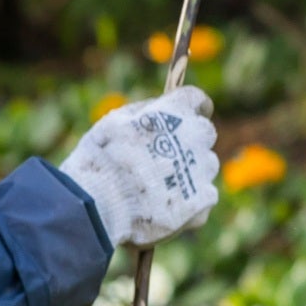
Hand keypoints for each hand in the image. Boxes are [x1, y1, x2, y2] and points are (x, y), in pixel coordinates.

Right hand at [59, 86, 219, 247]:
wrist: (102, 205)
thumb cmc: (101, 159)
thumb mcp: (113, 122)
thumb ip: (144, 112)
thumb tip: (159, 109)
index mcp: (174, 113)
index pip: (196, 100)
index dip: (190, 107)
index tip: (183, 114)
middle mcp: (196, 138)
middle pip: (204, 134)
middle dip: (188, 140)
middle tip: (160, 154)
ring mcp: (202, 172)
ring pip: (204, 166)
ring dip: (186, 170)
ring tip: (156, 185)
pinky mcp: (204, 201)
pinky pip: (202, 196)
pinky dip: (186, 199)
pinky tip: (160, 204)